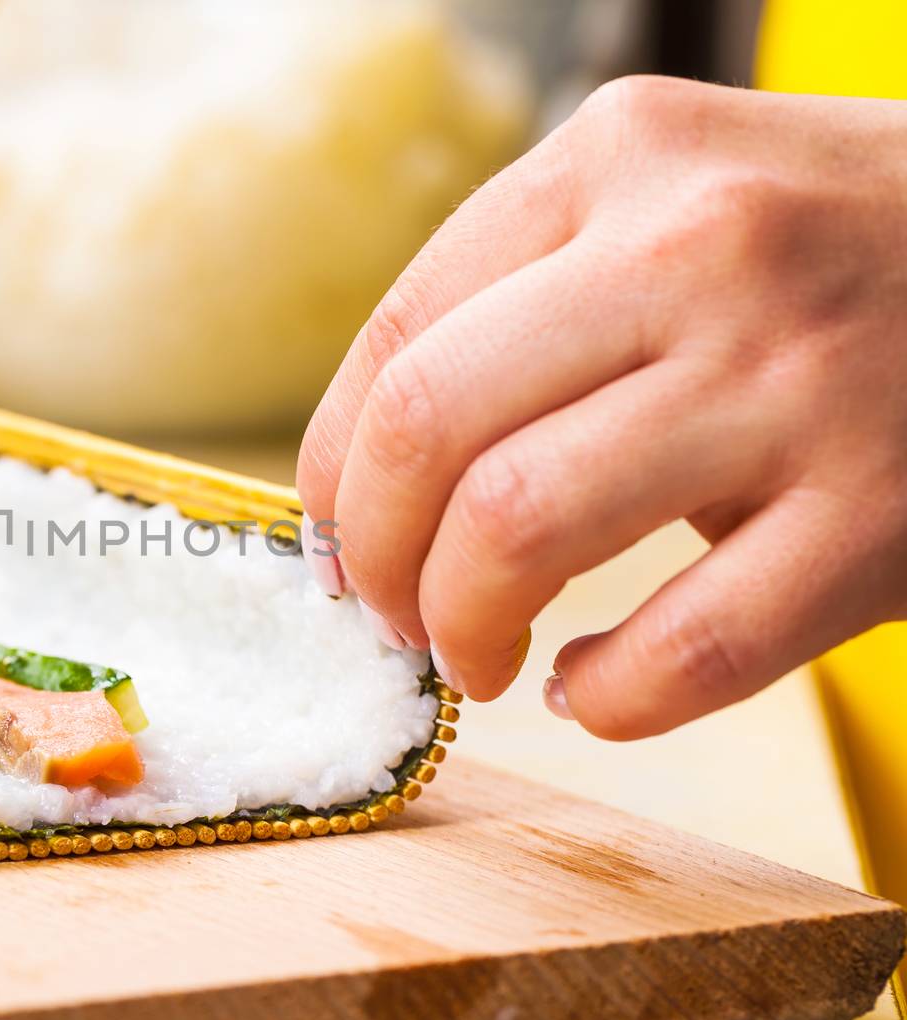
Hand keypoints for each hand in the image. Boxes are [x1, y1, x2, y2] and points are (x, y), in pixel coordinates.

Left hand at [297, 76, 906, 738]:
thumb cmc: (835, 251)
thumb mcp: (677, 203)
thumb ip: (533, 296)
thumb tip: (367, 479)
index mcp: (621, 159)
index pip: (399, 337)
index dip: (332, 468)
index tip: (337, 541)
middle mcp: (700, 247)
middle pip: (430, 427)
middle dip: (374, 555)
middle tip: (390, 614)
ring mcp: (796, 377)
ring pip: (521, 525)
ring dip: (460, 624)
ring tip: (472, 653)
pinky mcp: (883, 509)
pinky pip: (682, 649)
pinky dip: (603, 697)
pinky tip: (591, 685)